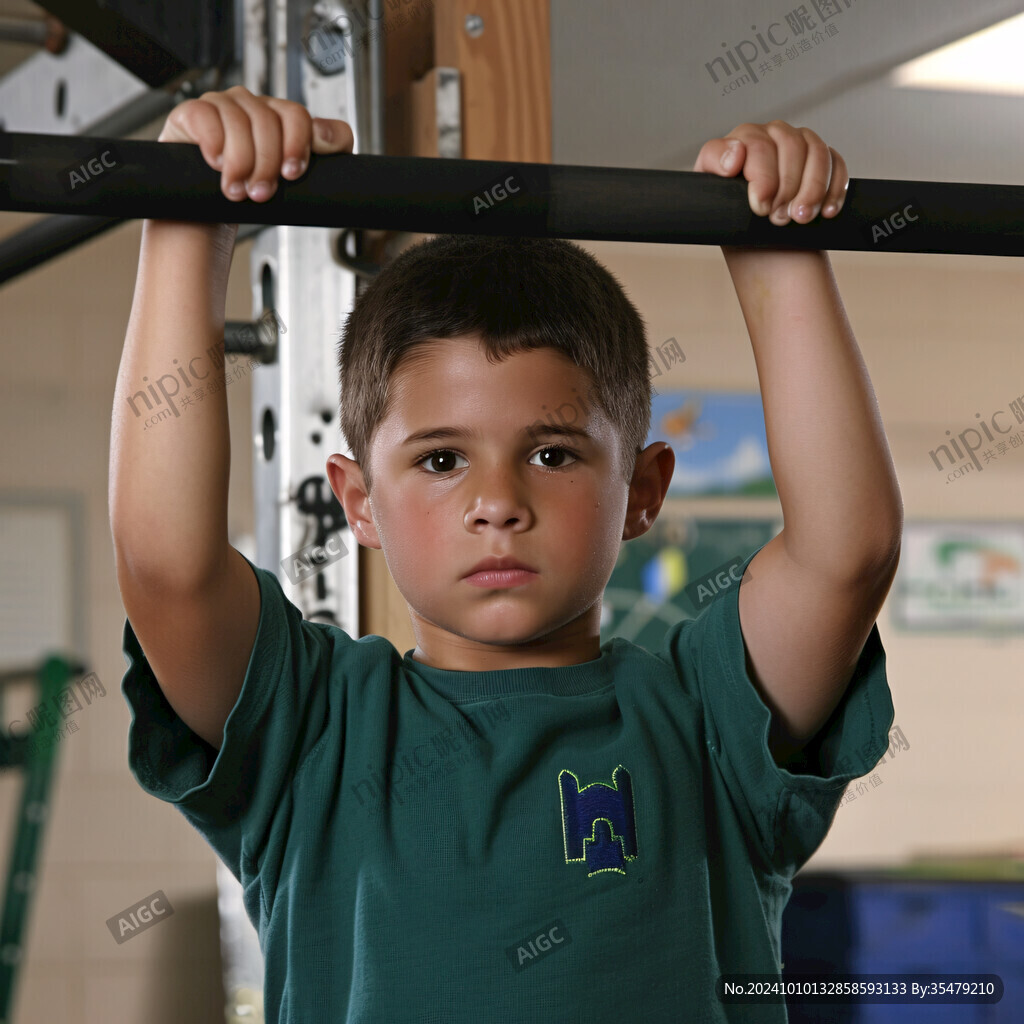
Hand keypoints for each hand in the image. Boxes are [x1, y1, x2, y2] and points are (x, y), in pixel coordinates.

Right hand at [157, 84, 353, 202]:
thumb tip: (330, 137)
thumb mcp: (293, 187)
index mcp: (279, 120)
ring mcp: (222, 106)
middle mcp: (252, 107)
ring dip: (240, 162)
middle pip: (269, 121)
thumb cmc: (252, 196)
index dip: (298, 144)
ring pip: (239, 120)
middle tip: (261, 194)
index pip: (298, 116)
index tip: (292, 174)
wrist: (209, 213)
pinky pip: (205, 116)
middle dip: (267, 164)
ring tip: (236, 190)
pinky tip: (215, 163)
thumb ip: (323, 163)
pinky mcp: (192, 113)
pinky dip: (213, 144)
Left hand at [693, 120, 848, 225]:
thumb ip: (714, 169)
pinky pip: (836, 163)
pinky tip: (827, 212)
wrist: (757, 247)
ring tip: (801, 217)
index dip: (761, 175)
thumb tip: (734, 158)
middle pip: (789, 144)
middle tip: (778, 219)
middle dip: (787, 186)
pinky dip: (834, 188)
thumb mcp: (712, 199)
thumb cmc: (733, 222)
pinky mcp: (821, 159)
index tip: (759, 206)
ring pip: (816, 150)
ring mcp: (798, 144)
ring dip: (812, 188)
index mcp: (739, 141)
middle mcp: (770, 136)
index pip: (754, 143)